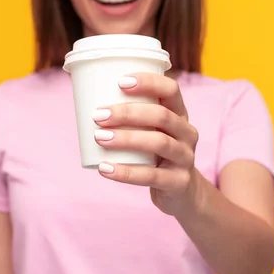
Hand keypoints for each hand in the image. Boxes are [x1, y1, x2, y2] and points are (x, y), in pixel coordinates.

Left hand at [93, 73, 199, 216]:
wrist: (181, 191)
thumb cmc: (156, 153)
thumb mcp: (153, 131)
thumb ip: (132, 117)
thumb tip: (86, 101)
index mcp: (180, 113)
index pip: (171, 89)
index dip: (148, 82)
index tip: (120, 82)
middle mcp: (187, 133)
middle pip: (161, 115)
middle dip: (128, 113)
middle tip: (98, 116)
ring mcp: (185, 157)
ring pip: (158, 143)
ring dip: (126, 139)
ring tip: (99, 138)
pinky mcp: (178, 182)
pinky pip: (151, 176)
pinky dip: (125, 172)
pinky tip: (104, 168)